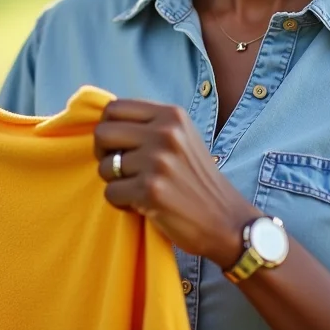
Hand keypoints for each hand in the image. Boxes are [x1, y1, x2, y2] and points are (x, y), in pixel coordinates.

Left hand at [94, 100, 261, 265]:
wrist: (226, 220)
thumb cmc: (197, 181)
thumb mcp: (182, 138)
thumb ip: (150, 125)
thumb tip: (105, 121)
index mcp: (171, 116)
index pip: (114, 108)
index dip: (107, 128)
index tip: (116, 146)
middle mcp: (165, 133)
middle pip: (103, 134)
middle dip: (103, 155)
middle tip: (119, 170)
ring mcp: (158, 161)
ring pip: (104, 167)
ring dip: (115, 183)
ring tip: (138, 189)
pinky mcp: (151, 190)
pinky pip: (111, 193)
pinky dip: (121, 203)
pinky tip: (142, 205)